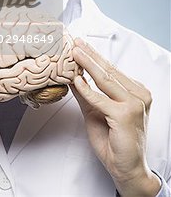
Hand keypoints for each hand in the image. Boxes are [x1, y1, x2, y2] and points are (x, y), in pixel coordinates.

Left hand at [70, 38, 160, 196]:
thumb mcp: (95, 111)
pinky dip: (87, 90)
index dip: (95, 56)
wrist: (127, 168)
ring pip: (105, 80)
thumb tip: (71, 76)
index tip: (81, 46)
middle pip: (109, 70)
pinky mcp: (124, 115)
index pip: (112, 70)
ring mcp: (133, 104)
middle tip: (75, 43)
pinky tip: (76, 80)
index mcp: (135, 92)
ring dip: (87, 65)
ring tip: (74, 53)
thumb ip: (86, 93)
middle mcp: (138, 95)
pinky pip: (100, 99)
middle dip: (90, 55)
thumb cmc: (115, 141)